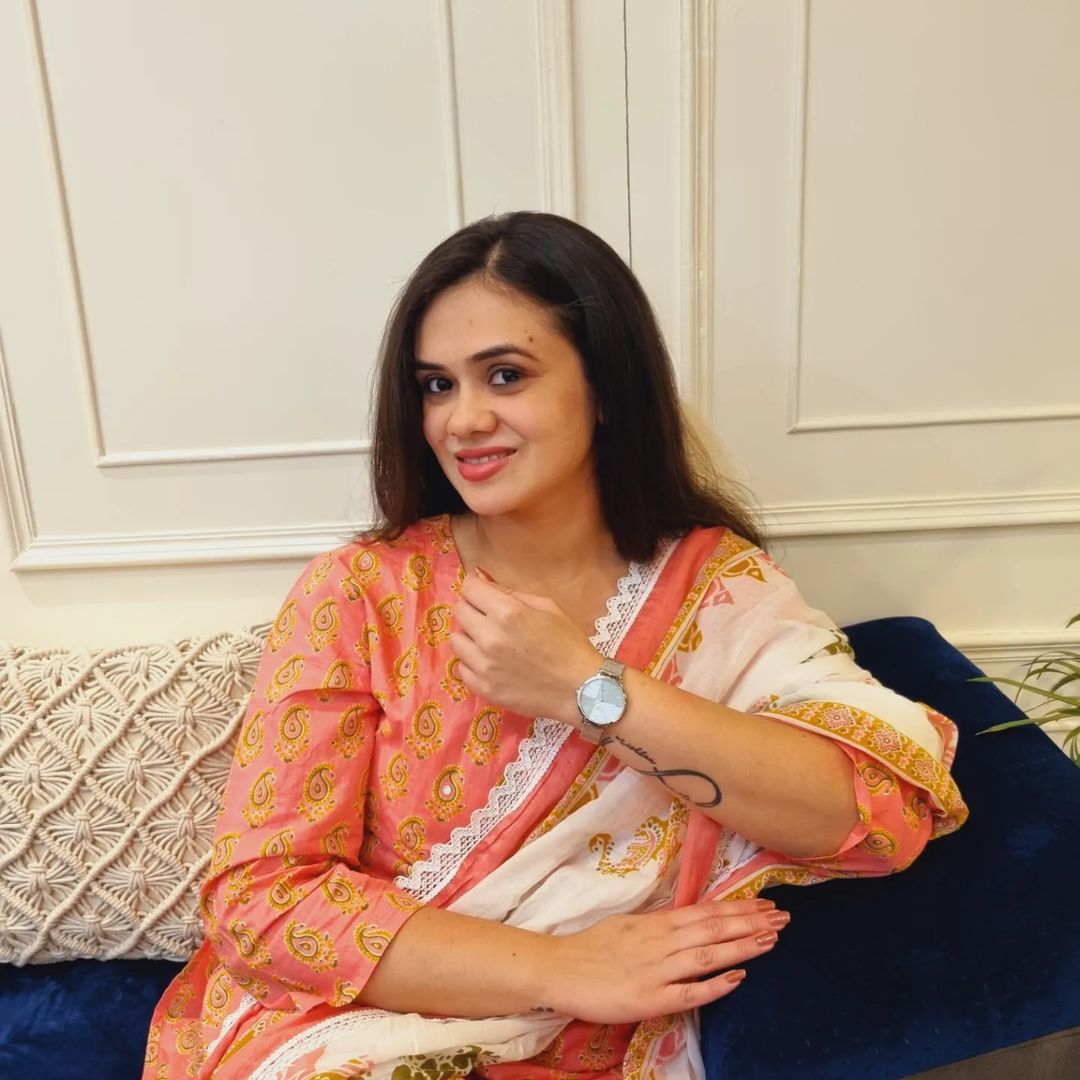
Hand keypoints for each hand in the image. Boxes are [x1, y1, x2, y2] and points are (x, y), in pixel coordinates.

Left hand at [449, 571, 599, 723]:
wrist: (581, 690)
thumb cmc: (569, 644)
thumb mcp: (547, 607)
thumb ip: (510, 592)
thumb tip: (480, 577)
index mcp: (507, 612)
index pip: (469, 588)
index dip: (476, 588)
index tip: (484, 594)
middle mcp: (489, 637)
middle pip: (459, 611)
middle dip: (473, 610)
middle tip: (491, 619)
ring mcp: (483, 665)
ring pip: (455, 640)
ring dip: (469, 637)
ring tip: (490, 643)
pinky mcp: (482, 688)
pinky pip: (461, 668)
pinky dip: (472, 663)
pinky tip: (492, 664)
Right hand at [543, 898, 787, 1023]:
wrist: (558, 969)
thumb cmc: (592, 948)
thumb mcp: (629, 926)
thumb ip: (660, 926)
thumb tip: (689, 921)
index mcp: (656, 923)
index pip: (705, 912)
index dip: (737, 909)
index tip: (765, 904)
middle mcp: (662, 942)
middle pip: (713, 929)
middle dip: (750, 923)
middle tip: (783, 917)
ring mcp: (657, 970)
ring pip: (708, 954)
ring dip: (742, 946)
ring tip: (772, 940)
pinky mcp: (650, 998)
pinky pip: (689, 992)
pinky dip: (715, 984)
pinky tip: (739, 978)